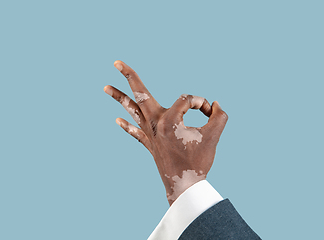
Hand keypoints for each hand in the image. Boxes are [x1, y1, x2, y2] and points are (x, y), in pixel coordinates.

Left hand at [104, 60, 227, 204]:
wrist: (184, 187)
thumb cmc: (198, 162)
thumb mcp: (214, 136)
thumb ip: (219, 116)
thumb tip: (214, 104)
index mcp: (169, 119)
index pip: (187, 100)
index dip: (201, 105)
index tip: (209, 115)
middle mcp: (154, 123)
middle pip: (139, 94)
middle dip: (129, 76)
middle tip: (116, 62)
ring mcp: (149, 134)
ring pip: (132, 111)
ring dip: (119, 98)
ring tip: (104, 87)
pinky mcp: (149, 145)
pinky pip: (135, 133)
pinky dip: (127, 126)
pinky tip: (116, 120)